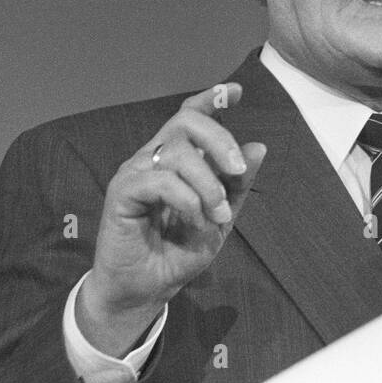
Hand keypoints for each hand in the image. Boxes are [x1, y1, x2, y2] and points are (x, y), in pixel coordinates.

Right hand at [77, 82, 265, 355]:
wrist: (146, 289)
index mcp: (176, 159)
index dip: (211, 99)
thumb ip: (237, 186)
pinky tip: (195, 220)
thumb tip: (259, 147)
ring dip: (208, 184)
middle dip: (220, 140)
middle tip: (238, 171)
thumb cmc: (178, 252)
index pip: (189, 115)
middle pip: (185, 121)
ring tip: (217, 215)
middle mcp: (154, 157)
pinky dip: (186, 199)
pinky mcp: (122, 192)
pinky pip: (159, 180)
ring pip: (177, 152)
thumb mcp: (220, 219)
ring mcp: (136, 172)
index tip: (236, 93)